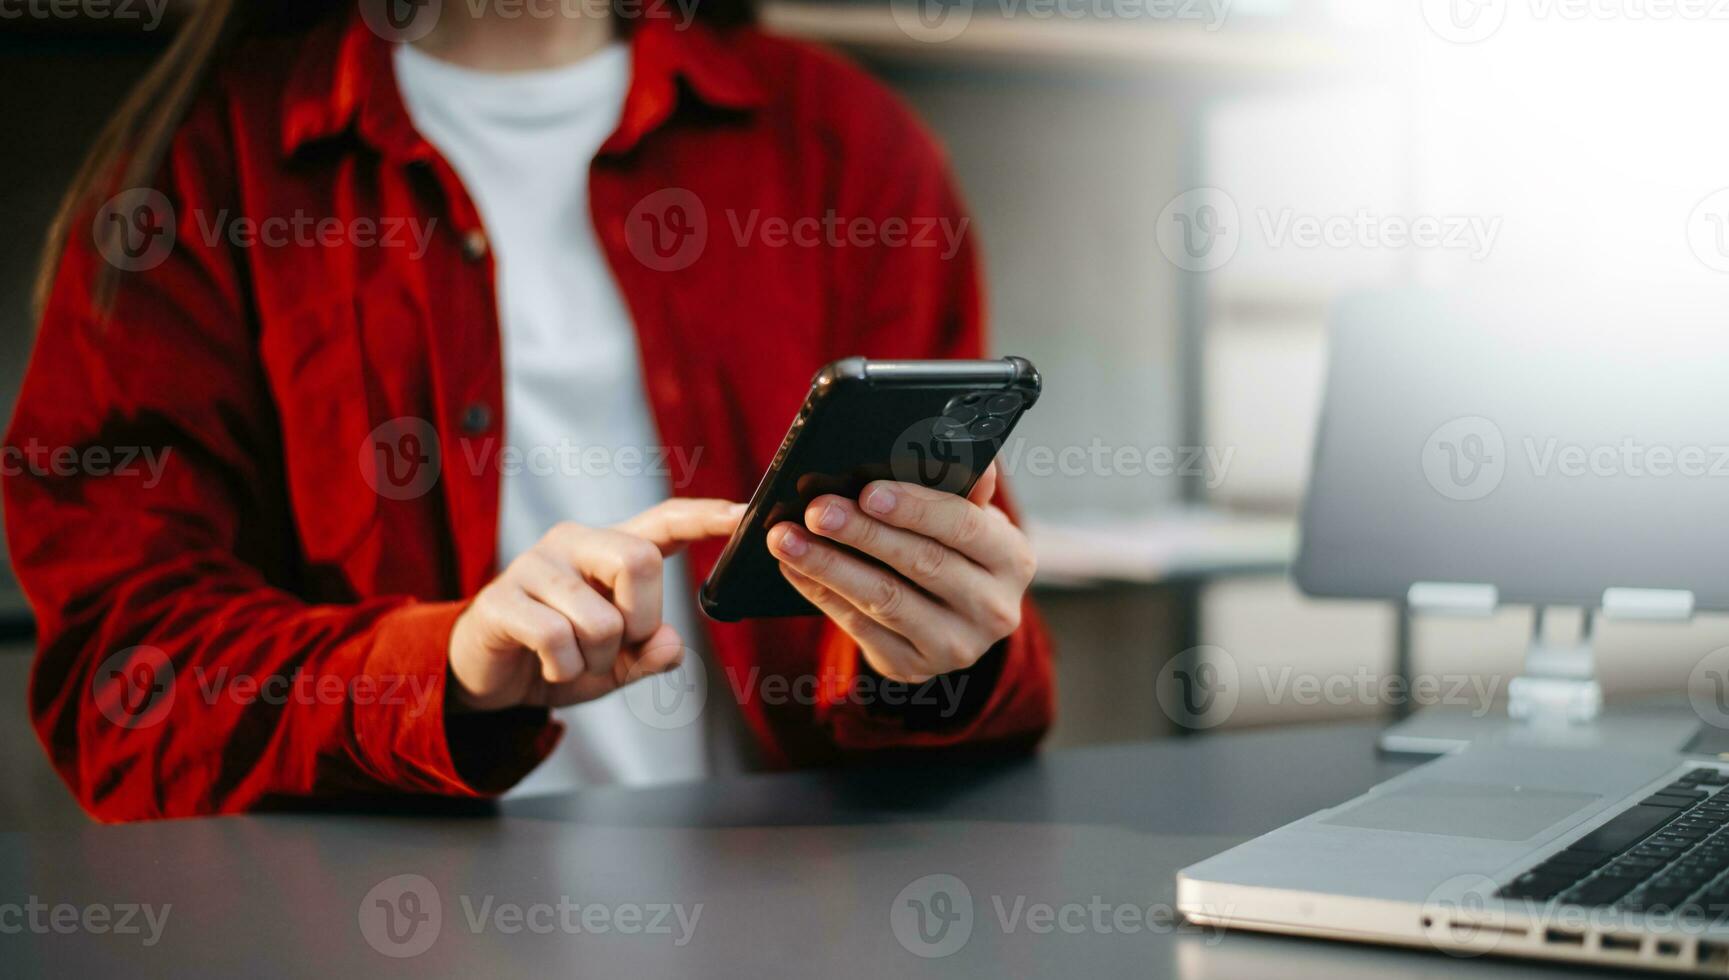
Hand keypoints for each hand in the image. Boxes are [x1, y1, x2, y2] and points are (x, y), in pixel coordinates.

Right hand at [448, 498, 744, 711]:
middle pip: (641, 562)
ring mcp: (535, 565)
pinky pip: (557, 639)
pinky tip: (549, 667)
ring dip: (598, 660)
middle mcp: (575, 543)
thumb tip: (671, 646)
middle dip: (641, 620)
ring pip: (601, 617)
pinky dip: (564, 669)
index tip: (745, 513)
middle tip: (618, 645)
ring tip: (575, 660)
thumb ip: (651, 654)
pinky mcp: (502, 598)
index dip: (706, 517)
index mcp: (610, 549)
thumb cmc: (559, 656)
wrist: (488, 677)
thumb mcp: (618, 663)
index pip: (666, 520)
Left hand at [767, 463, 1034, 682]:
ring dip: (829, 565)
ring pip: (885, 601)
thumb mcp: (972, 518)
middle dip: (863, 534)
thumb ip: (964, 486)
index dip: (915, 508)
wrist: (954, 618)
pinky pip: (860, 629)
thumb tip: (966, 451)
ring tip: (786, 539)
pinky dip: (822, 594)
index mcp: (1012, 560)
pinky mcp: (913, 668)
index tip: (868, 490)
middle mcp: (993, 609)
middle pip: (921, 564)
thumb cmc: (956, 549)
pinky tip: (793, 569)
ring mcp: (955, 646)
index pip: (965, 527)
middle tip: (816, 510)